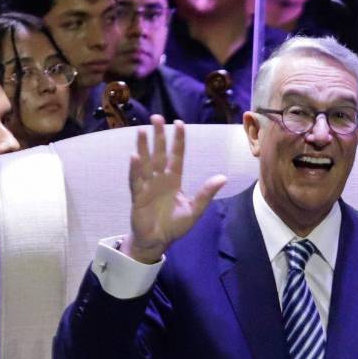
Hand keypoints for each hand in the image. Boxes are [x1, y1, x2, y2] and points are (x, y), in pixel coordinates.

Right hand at [122, 115, 227, 263]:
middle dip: (158, 136)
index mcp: (173, 180)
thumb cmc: (174, 225)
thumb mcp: (195, 209)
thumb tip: (223, 177)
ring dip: (143, 147)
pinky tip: (134, 156)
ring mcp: (147, 186)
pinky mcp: (138, 196)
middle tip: (156, 117)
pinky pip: (136, 181)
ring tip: (141, 130)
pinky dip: (135, 169)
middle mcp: (159, 179)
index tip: (179, 123)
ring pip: (145, 163)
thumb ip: (206, 193)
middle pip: (159, 153)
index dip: (178, 140)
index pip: (176, 156)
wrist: (158, 241)